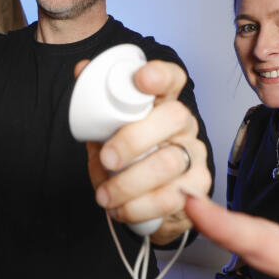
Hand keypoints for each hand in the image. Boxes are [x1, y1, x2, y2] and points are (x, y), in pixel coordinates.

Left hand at [76, 59, 211, 244]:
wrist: (145, 205)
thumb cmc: (126, 159)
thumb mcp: (106, 132)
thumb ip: (95, 105)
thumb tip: (81, 69)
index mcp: (162, 103)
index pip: (171, 78)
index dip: (159, 75)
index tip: (141, 78)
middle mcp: (184, 124)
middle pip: (174, 117)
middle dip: (134, 139)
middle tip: (106, 158)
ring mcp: (194, 154)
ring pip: (169, 162)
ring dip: (128, 183)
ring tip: (104, 195)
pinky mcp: (197, 187)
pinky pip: (171, 197)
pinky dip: (138, 207)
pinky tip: (121, 209)